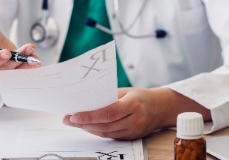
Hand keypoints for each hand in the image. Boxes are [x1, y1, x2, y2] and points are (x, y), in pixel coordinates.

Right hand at [0, 24, 39, 87]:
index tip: (6, 53)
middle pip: (3, 71)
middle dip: (16, 61)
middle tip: (27, 51)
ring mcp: (2, 73)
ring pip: (14, 73)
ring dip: (26, 65)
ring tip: (34, 56)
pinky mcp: (12, 71)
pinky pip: (21, 72)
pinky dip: (29, 66)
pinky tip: (36, 58)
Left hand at [63, 88, 211, 139]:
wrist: (161, 108)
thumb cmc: (140, 96)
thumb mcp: (125, 91)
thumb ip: (108, 97)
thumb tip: (85, 101)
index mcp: (133, 104)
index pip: (108, 113)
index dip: (89, 116)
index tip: (73, 115)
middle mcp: (135, 119)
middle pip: (104, 125)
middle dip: (83, 123)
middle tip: (67, 119)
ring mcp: (134, 131)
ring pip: (106, 133)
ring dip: (88, 129)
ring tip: (73, 123)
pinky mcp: (131, 137)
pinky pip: (111, 136)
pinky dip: (97, 131)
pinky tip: (87, 127)